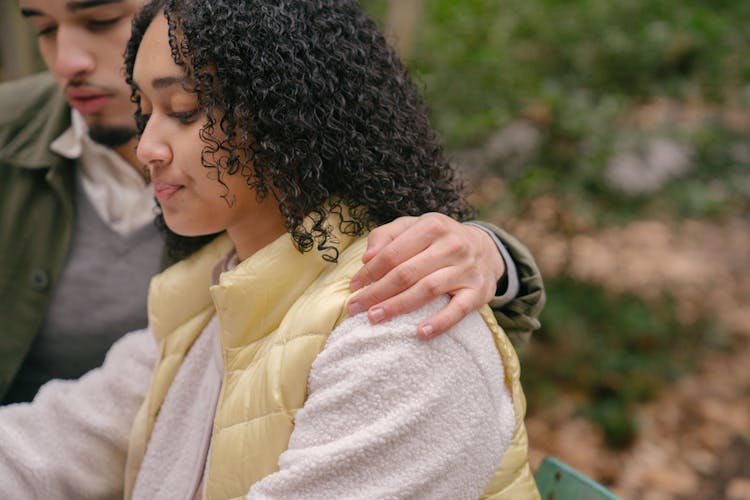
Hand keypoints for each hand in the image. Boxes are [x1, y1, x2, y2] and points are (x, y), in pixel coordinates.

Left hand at [347, 213, 504, 338]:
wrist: (485, 248)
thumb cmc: (438, 239)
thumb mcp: (414, 227)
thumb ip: (387, 235)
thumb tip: (367, 257)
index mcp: (432, 226)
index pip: (393, 252)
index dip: (370, 271)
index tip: (353, 286)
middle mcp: (451, 245)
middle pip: (407, 272)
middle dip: (377, 291)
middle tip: (356, 307)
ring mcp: (466, 269)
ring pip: (428, 289)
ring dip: (398, 306)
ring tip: (375, 318)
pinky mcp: (478, 291)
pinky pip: (458, 309)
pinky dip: (440, 322)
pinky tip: (420, 333)